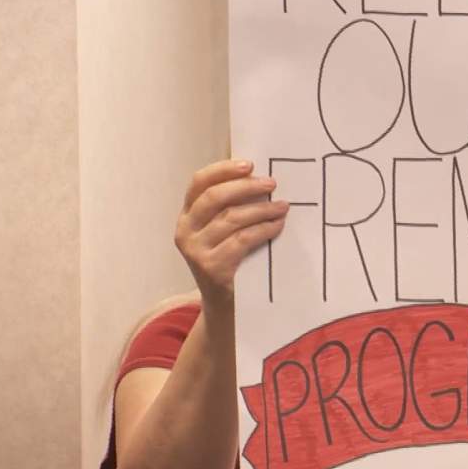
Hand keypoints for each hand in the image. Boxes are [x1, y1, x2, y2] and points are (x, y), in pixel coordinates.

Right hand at [175, 159, 288, 307]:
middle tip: (272, 183)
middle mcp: (185, 230)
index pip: (199, 182)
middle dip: (246, 187)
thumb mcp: (224, 231)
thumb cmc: (230, 259)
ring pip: (231, 218)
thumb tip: (262, 177)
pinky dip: (263, 230)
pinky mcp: (211, 267)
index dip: (223, 170)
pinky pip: (241, 240)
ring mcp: (195, 250)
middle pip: (214, 197)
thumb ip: (232, 206)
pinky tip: (277, 225)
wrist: (224, 304)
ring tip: (282, 206)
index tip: (249, 164)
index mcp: (187, 215)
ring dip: (261, 209)